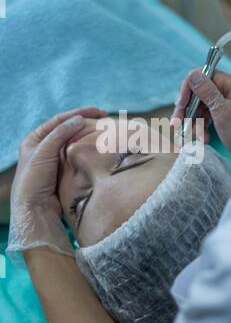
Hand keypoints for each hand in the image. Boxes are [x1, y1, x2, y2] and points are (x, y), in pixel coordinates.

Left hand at [7, 107, 106, 259]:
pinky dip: (87, 149)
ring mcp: (54, 160)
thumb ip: (60, 134)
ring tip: (105, 131)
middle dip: (86, 122)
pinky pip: (77, 155)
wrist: (34, 211)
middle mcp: (44, 147)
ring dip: (88, 135)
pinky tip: (98, 147)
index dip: (79, 113)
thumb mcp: (43, 152)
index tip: (98, 111)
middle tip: (105, 119)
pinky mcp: (63, 171)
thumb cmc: (33, 180)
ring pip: (74, 142)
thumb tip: (79, 119)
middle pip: (68, 129)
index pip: (60, 120)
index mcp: (35, 139)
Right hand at [171, 69, 230, 166]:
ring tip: (195, 136)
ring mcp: (227, 103)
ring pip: (201, 106)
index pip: (204, 76)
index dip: (189, 89)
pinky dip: (202, 127)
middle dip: (188, 109)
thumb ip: (206, 91)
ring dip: (194, 121)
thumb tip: (192, 73)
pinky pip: (207, 117)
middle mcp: (230, 90)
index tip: (180, 105)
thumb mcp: (222, 112)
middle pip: (200, 92)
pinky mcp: (225, 116)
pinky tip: (203, 139)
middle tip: (177, 124)